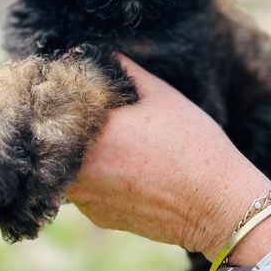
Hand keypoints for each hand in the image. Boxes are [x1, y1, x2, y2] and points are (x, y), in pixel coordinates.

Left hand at [67, 56, 270, 259]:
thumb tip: (95, 53)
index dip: (59, 92)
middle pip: (52, 140)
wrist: (217, 205)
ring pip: (65, 166)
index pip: (54, 106)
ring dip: (77, 151)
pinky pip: (83, 189)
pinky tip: (124, 167)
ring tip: (111, 139)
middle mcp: (77, 171)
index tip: (68, 84)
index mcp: (89, 135)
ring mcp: (85, 199)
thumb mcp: (161, 95)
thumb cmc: (193, 145)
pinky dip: (94, 175)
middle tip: (86, 110)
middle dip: (65, 124)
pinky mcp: (98, 217)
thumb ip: (122, 70)